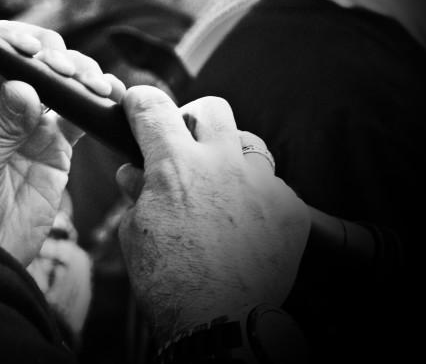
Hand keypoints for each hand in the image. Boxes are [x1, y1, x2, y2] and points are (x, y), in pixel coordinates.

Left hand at [0, 20, 114, 264]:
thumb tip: (23, 88)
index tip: (21, 45)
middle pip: (17, 58)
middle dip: (43, 52)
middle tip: (60, 65)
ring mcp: (24, 119)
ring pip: (51, 78)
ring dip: (73, 70)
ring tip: (86, 81)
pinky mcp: (54, 140)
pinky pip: (77, 111)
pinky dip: (93, 99)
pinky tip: (105, 93)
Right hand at [115, 87, 309, 340]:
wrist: (219, 324)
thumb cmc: (169, 281)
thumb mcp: (135, 232)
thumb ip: (137, 193)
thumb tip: (134, 172)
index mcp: (175, 165)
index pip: (154, 108)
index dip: (140, 102)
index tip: (136, 106)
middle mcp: (222, 163)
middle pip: (212, 109)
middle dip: (194, 119)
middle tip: (185, 144)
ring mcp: (261, 184)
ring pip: (249, 145)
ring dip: (231, 159)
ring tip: (221, 190)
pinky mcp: (291, 210)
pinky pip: (274, 186)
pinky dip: (257, 200)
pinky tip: (245, 226)